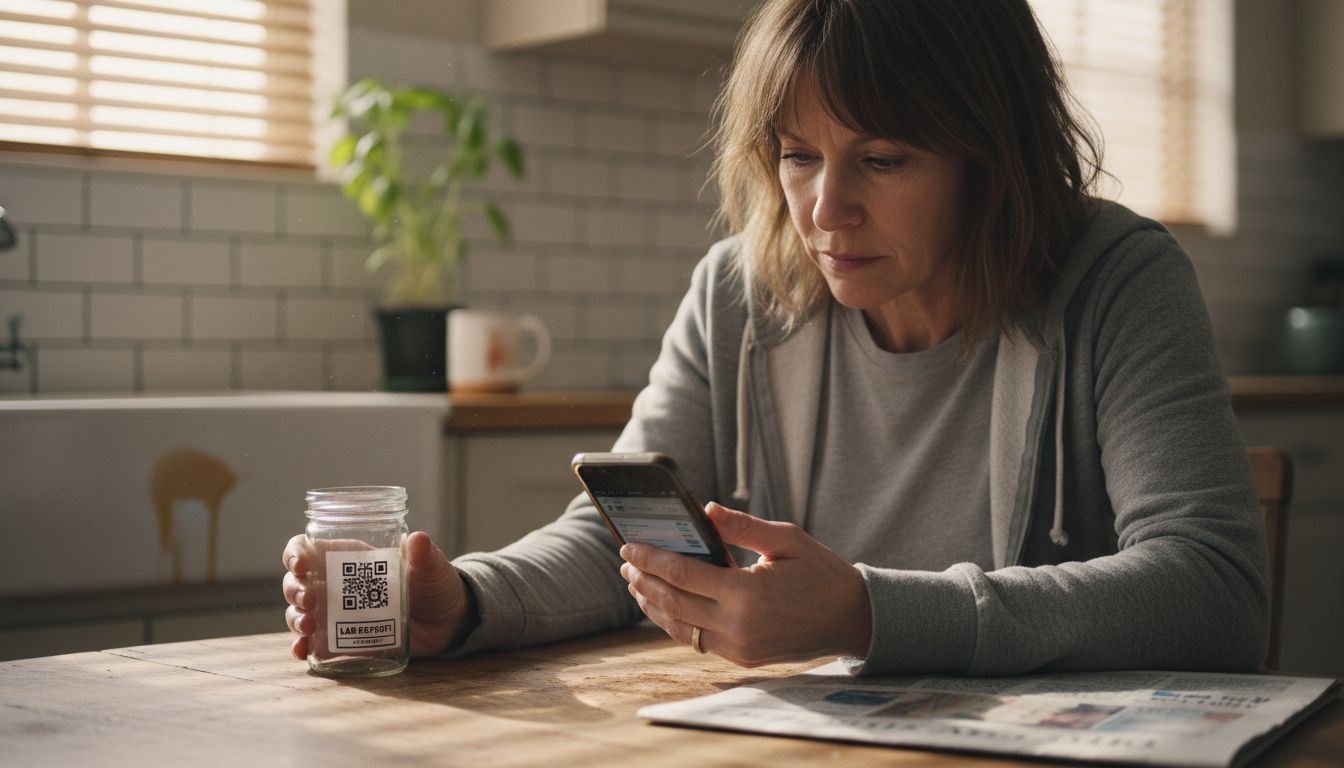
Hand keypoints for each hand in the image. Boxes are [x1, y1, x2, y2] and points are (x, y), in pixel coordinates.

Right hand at [282, 531, 476, 660]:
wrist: (448, 621)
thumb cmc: (435, 584)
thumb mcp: (431, 567)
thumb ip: (424, 555)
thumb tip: (418, 539)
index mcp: (351, 558)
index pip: (308, 549)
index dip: (295, 554)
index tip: (300, 565)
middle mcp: (337, 585)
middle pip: (297, 582)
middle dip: (294, 590)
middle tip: (310, 600)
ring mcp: (338, 614)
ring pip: (300, 613)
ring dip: (295, 619)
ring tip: (308, 626)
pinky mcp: (344, 638)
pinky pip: (314, 643)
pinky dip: (302, 646)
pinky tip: (303, 650)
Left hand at [620, 502, 871, 666]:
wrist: (853, 619)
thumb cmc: (821, 573)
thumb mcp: (787, 540)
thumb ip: (742, 527)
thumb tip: (704, 510)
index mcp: (747, 593)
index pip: (683, 574)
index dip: (651, 560)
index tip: (629, 547)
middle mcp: (738, 625)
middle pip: (674, 602)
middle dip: (644, 581)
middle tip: (625, 563)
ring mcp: (739, 646)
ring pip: (680, 628)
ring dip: (654, 605)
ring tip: (637, 585)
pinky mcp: (743, 658)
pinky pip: (699, 641)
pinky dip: (677, 622)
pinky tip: (666, 605)